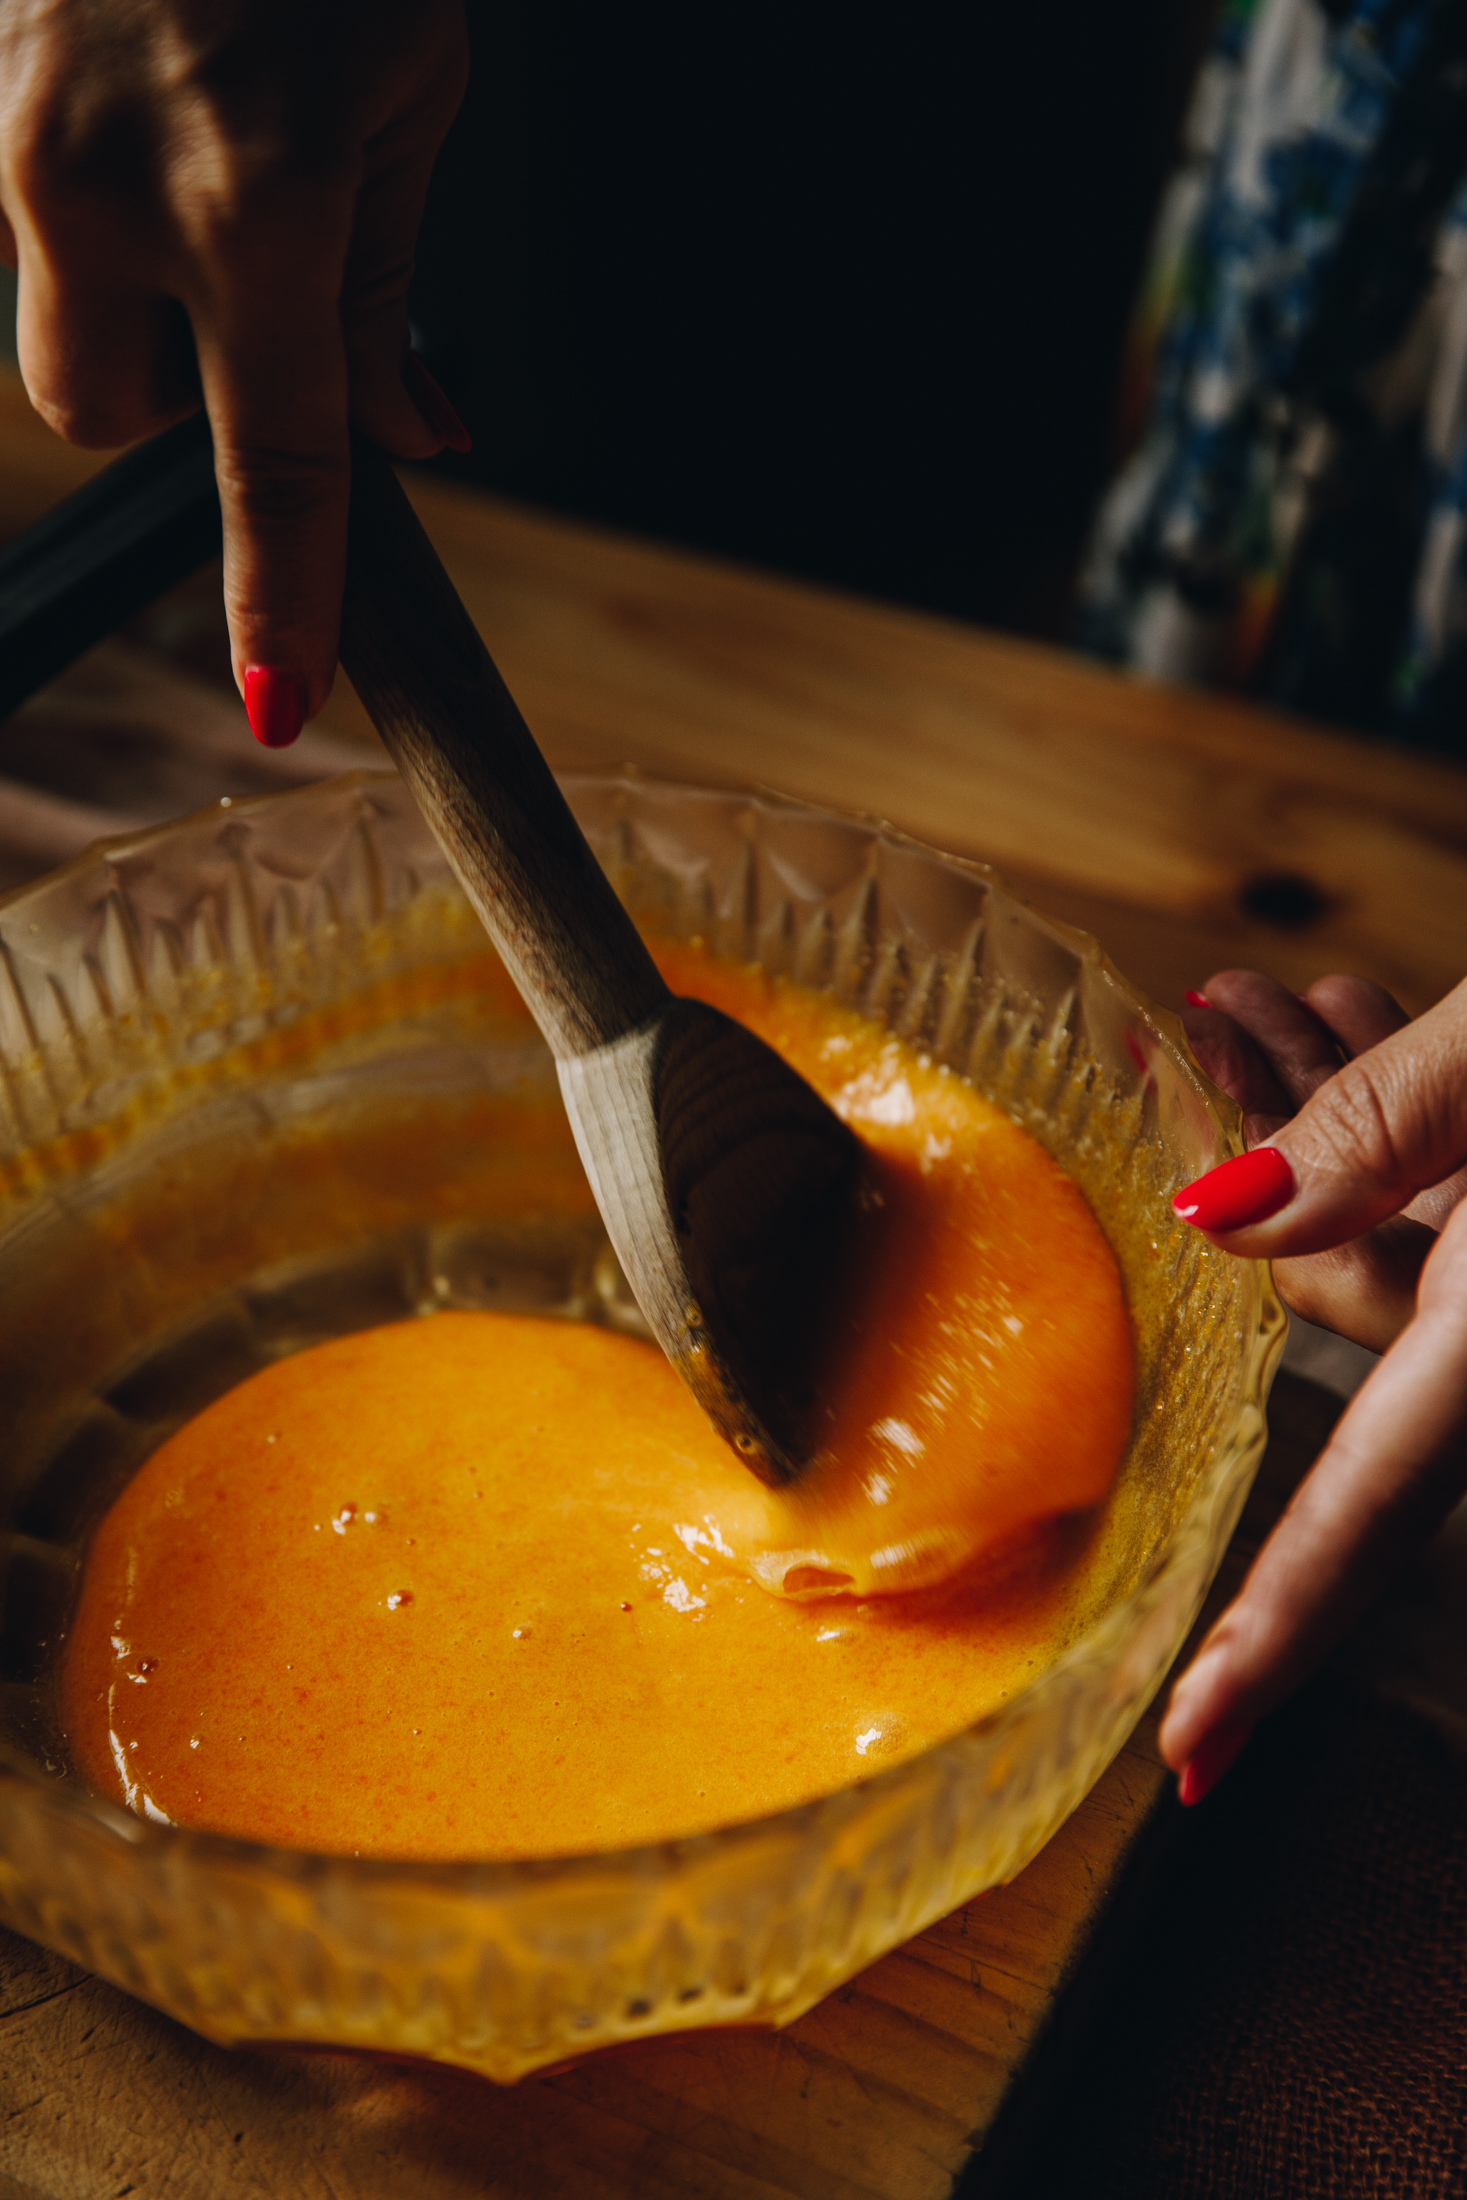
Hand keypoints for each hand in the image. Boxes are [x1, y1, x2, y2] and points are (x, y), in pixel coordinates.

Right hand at [0, 0, 468, 740]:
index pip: (274, 462)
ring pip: (47, 326)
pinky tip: (146, 122)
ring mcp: (15, 134)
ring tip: (203, 180)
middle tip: (248, 305)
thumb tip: (412, 442)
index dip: (278, 595)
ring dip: (126, 310)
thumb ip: (392, 296)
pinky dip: (89, 221)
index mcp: (257, 201)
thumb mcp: (411, 105)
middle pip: (104, 416)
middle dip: (177, 402)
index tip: (275, 697)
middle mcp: (106, 183)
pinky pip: (22, 227)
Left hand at [1159, 970, 1466, 1799]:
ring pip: (1372, 1226)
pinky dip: (1367, 1107)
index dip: (1270, 1642)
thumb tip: (1217, 1217)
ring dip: (1301, 1104)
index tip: (1190, 1753)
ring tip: (1238, 997)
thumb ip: (1374, 1134)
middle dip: (1246, 1164)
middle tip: (1193, 1028)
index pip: (1361, 1519)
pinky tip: (1321, 1014)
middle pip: (1324, 1301)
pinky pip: (1429, 1190)